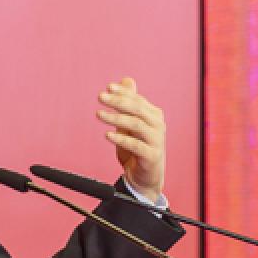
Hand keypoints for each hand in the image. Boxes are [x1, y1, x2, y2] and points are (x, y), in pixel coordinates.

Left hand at [97, 77, 165, 200]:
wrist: (145, 177)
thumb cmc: (137, 149)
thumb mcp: (130, 124)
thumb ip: (128, 104)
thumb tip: (127, 80)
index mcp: (153, 115)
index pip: (137, 99)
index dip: (123, 92)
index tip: (107, 87)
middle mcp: (157, 125)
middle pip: (137, 109)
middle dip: (117, 101)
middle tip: (100, 97)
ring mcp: (156, 140)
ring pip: (136, 125)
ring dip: (116, 118)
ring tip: (99, 114)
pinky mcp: (152, 155)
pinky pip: (136, 145)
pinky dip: (121, 139)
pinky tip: (107, 134)